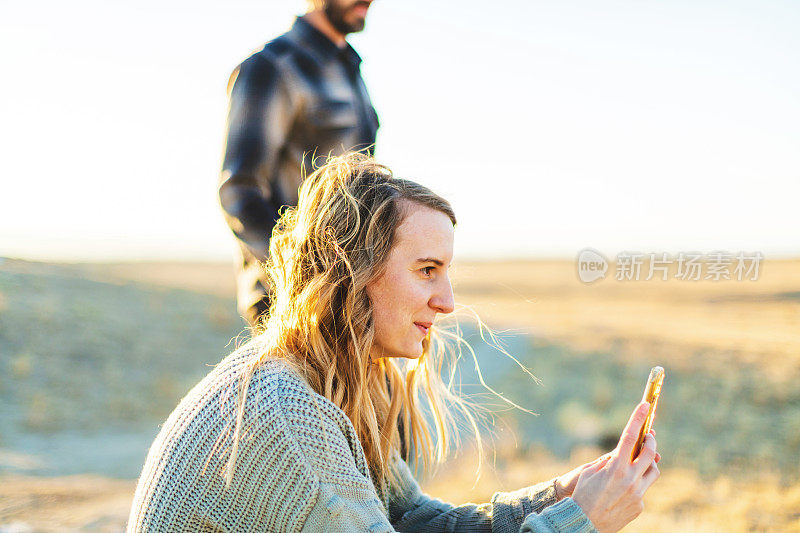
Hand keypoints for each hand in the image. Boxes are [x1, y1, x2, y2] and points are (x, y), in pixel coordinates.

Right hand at [570, 402, 660, 532]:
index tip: (645, 405)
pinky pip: (643, 489)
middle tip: (649, 437)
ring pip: (653, 472)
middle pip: (650, 453)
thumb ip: (609, 460)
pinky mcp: (639, 505)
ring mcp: (637, 493)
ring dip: (649, 464)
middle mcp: (630, 479)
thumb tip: (622, 453)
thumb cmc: (582, 493)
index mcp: (615, 466)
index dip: (638, 418)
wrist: (583, 522)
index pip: (630, 436)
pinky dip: (637, 484)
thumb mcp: (591, 471)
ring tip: (639, 463)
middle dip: (651, 442)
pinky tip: (623, 490)